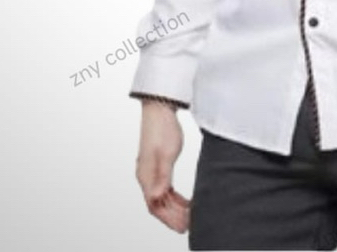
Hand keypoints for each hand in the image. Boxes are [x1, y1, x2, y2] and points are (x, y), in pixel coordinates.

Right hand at [135, 102, 190, 230]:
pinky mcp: (157, 165)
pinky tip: (185, 201)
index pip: (154, 206)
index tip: (183, 226)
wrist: (160, 109)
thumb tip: (156, 196)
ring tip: (190, 215)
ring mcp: (150, 171)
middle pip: (157, 204)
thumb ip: (162, 176)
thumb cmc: (163, 128)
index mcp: (146, 175)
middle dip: (173, 216)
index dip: (168, 219)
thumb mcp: (167, 153)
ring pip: (161, 197)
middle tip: (190, 223)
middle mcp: (146, 176)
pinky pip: (164, 188)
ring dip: (174, 208)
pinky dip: (174, 197)